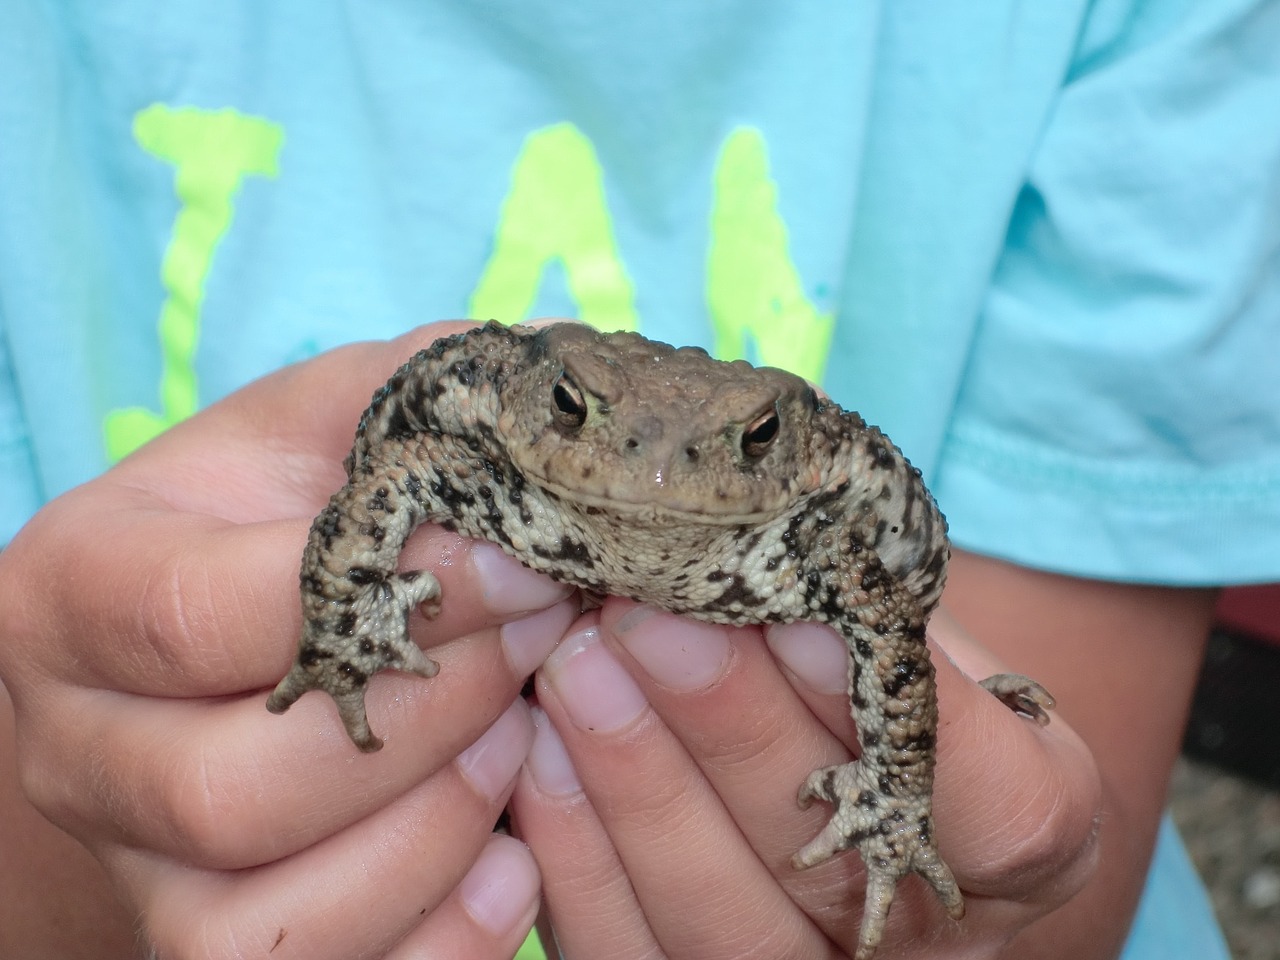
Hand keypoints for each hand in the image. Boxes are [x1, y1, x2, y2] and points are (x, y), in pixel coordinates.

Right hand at [0, 321, 573, 958]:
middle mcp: (79, 748)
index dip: (398, 596)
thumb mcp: (322, 431)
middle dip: (430, 717)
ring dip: (441, 827)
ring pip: (273, 919)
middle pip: (236, 789)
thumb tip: (530, 413)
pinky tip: (514, 854)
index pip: (209, 614)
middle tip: (537, 646)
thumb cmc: (281, 523)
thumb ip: (407, 402)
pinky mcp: (213, 948)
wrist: (219, 655)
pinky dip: (446, 936)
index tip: (529, 563)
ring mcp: (141, 869)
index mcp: (79, 591)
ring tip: (523, 734)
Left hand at [510, 599, 1101, 958]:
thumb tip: (769, 565)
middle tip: (644, 620)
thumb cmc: (887, 664)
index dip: (880, 715)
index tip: (791, 613)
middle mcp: (929, 939)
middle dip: (726, 733)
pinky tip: (541, 748)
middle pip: (827, 870)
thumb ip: (873, 613)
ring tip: (577, 668)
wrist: (852, 749)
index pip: (991, 808)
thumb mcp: (917, 623)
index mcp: (1023, 836)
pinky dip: (576, 851)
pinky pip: (628, 951)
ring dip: (639, 788)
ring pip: (721, 926)